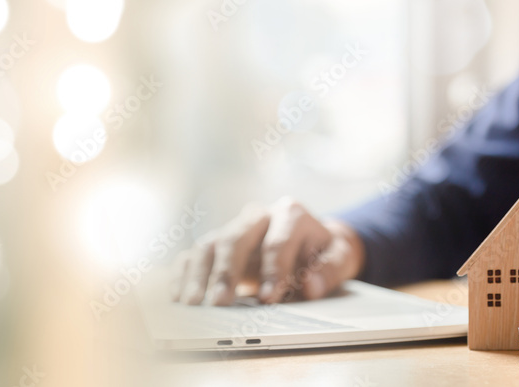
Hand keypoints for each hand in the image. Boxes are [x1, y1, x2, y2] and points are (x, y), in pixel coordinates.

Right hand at [170, 197, 364, 304]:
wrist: (313, 242)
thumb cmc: (324, 252)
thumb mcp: (341, 257)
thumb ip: (330, 270)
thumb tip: (311, 286)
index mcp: (291, 214)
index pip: (278, 242)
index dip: (273, 270)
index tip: (269, 298)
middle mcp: (258, 216)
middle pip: (236, 238)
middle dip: (227, 271)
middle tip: (221, 303)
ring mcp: (234, 229)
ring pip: (210, 245)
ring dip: (199, 275)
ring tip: (192, 303)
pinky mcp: (218, 244)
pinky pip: (194, 254)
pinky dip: (183, 273)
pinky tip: (178, 295)